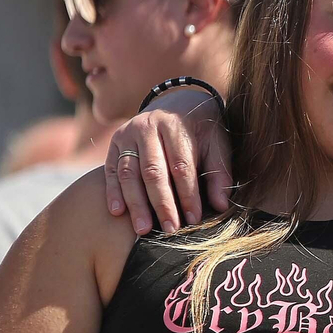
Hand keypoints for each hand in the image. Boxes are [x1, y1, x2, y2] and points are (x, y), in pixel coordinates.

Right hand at [105, 87, 230, 234]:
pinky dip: (113, 192)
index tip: (193, 219)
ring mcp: (127, 134)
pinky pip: (112, 170)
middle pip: (153, 171)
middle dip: (162, 204)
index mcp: (176, 125)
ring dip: (136, 204)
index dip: (188, 195)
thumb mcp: (217, 144)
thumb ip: (219, 172)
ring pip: (129, 173)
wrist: (177, 103)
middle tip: (169, 229)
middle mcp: (148, 127)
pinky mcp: (115, 143)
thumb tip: (220, 205)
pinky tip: (118, 212)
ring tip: (143, 229)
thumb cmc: (201, 130)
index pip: (181, 166)